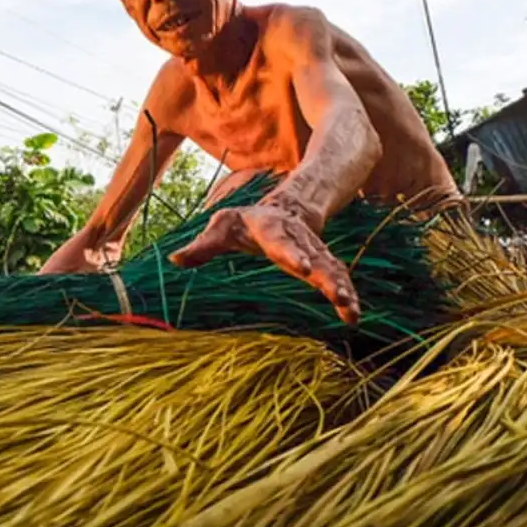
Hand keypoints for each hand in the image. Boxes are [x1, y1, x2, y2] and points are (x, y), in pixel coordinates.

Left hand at [168, 203, 360, 325]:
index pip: (282, 241)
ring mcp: (315, 252)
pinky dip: (347, 295)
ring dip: (341, 288)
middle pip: (316, 257)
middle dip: (327, 276)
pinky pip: (337, 278)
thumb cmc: (247, 222)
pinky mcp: (324, 265)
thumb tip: (173, 260)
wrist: (286, 209)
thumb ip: (202, 246)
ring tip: (350, 310)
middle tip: (337, 294)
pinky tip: (352, 317)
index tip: (303, 267)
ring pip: (331, 269)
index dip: (293, 253)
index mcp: (272, 229)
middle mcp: (299, 240)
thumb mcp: (223, 226)